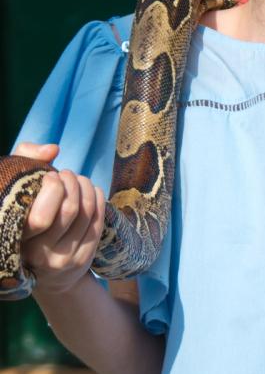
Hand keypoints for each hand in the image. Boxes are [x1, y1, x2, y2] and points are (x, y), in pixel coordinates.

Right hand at [12, 143, 106, 295]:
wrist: (38, 266)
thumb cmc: (23, 214)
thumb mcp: (15, 188)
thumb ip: (25, 160)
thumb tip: (53, 149)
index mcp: (17, 239)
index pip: (41, 217)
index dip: (53, 189)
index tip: (50, 176)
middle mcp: (38, 254)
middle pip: (70, 210)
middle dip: (73, 183)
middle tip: (67, 174)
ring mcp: (63, 259)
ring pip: (86, 214)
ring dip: (87, 188)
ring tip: (79, 179)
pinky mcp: (83, 259)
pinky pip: (97, 223)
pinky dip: (98, 200)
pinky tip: (92, 190)